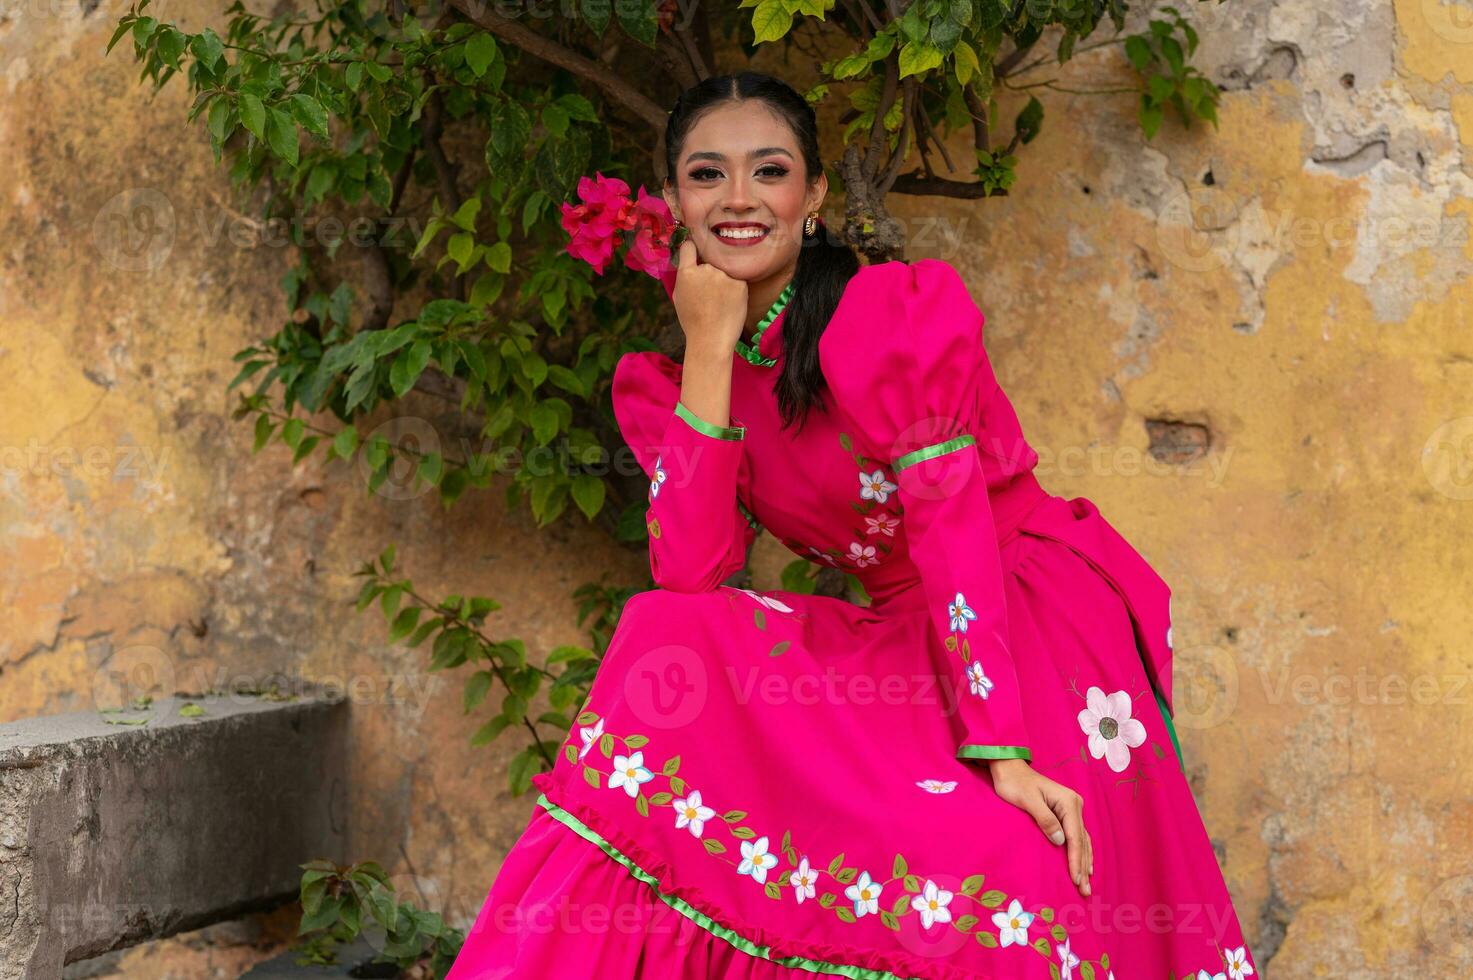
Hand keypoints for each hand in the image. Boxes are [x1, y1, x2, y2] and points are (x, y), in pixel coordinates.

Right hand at [671, 237, 746, 355]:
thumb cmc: (692, 321)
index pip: (689, 246)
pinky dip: (734, 289)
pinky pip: (737, 279)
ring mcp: (724, 276)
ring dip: (723, 280)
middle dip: (709, 271)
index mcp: (687, 273)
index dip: (692, 248)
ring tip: (720, 302)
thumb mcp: (679, 296)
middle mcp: (706, 270)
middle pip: (709, 261)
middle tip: (709, 293)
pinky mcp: (740, 284)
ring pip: (724, 271)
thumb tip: (689, 261)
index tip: (695, 252)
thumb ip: (684, 276)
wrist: (711, 340)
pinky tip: (729, 304)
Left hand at [987, 758, 1093, 896]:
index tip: (1076, 880)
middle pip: (1082, 841)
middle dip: (1083, 867)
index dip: (1075, 860)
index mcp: (1068, 802)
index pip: (1075, 837)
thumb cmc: (1015, 784)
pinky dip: (1081, 852)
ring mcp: (1072, 809)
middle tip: (1085, 891)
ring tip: (1087, 884)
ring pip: (1082, 840)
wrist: (1010, 769)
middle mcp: (1075, 805)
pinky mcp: (1066, 812)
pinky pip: (1077, 836)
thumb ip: (1045, 820)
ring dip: (1084, 862)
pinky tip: (1085, 865)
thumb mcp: (1028, 801)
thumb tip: (1061, 841)